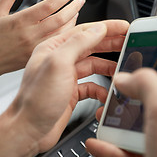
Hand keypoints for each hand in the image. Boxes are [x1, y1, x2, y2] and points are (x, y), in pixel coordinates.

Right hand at [0, 0, 86, 77]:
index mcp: (20, 21)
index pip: (49, 5)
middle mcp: (30, 35)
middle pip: (60, 19)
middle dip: (74, 7)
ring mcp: (35, 47)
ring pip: (61, 33)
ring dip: (73, 21)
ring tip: (77, 11)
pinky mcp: (37, 56)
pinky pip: (56, 44)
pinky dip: (66, 35)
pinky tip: (68, 28)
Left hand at [7, 20, 128, 152]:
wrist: (28, 130)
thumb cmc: (36, 99)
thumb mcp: (58, 64)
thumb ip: (78, 43)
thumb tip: (97, 29)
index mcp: (53, 48)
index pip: (85, 31)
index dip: (107, 28)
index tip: (124, 26)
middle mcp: (59, 61)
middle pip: (91, 47)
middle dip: (111, 44)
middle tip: (129, 42)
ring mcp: (65, 78)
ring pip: (92, 66)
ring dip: (108, 67)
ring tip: (122, 68)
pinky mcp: (69, 94)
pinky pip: (90, 86)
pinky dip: (101, 89)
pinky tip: (106, 93)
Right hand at [86, 68, 156, 156]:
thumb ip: (146, 84)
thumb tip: (126, 77)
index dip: (156, 62)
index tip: (136, 58)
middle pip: (150, 100)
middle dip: (127, 95)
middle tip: (112, 91)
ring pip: (137, 127)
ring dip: (115, 123)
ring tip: (101, 117)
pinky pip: (129, 150)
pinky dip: (112, 147)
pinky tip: (98, 144)